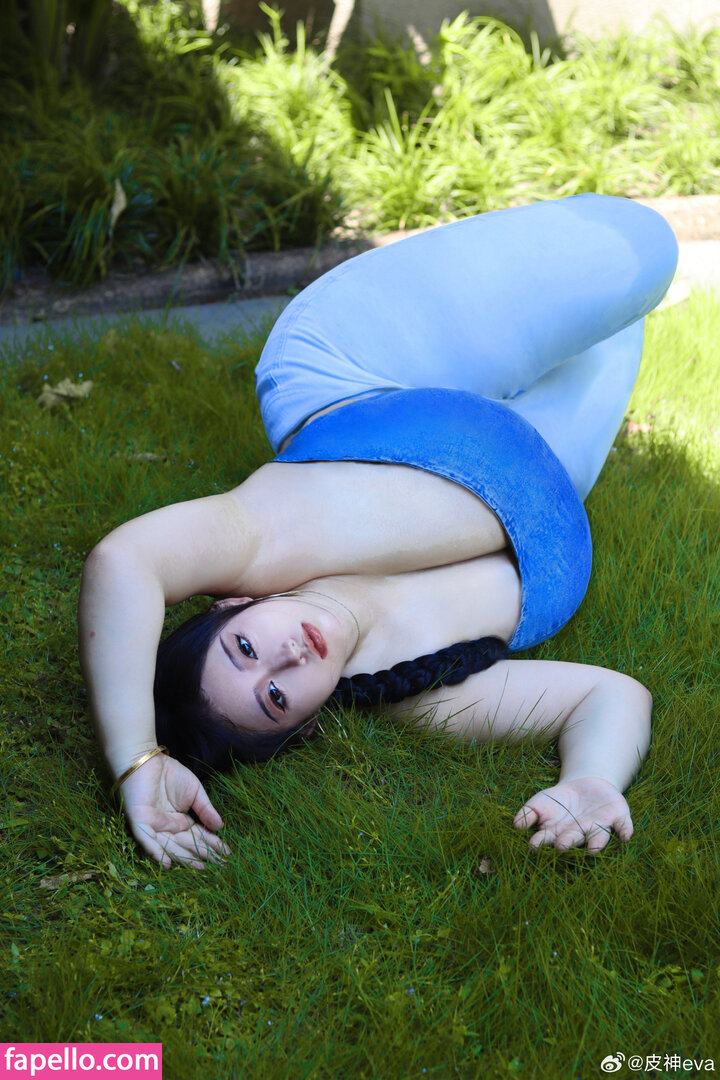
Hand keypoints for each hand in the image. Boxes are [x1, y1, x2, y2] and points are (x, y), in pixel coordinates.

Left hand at [118, 753, 231, 868]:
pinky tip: (167, 864)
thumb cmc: (169, 773)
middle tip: (220, 866)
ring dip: (185, 858)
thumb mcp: (194, 791)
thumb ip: (205, 809)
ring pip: (170, 847)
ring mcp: (154, 826)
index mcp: (180, 822)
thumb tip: (220, 827)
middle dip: (203, 855)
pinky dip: (156, 852)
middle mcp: (167, 828)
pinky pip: (147, 840)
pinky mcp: (140, 822)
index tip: (227, 855)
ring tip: (201, 868)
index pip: (199, 836)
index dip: (213, 845)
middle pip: (187, 845)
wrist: (146, 759)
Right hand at [512, 777, 632, 852]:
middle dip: (568, 843)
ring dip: (596, 843)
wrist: (586, 784)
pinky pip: (623, 826)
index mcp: (558, 834)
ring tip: (593, 849)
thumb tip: (516, 825)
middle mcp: (579, 835)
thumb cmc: (558, 800)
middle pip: (573, 840)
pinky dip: (625, 830)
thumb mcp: (539, 802)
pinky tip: (626, 836)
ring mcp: (599, 827)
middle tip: (562, 846)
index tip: (534, 845)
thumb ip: (528, 813)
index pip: (547, 841)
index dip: (541, 843)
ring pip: (599, 837)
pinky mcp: (617, 818)